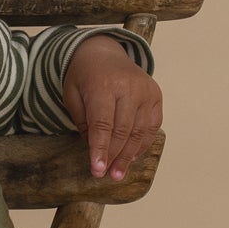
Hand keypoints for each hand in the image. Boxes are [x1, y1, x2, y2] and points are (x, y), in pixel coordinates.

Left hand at [61, 35, 162, 179]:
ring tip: (118, 173)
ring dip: (129, 155)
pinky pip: (152, 126)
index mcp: (103, 85)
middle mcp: (129, 87)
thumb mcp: (72, 95)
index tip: (97, 170)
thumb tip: (96, 151)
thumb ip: (83, 122)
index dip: (100, 149)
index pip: (103, 124)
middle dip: (114, 156)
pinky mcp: (156, 95)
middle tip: (107, 175)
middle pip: (123, 130)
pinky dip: (142, 143)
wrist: (103, 52)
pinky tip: (131, 156)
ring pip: (140, 131)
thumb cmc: (84, 76)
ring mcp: (146, 90)